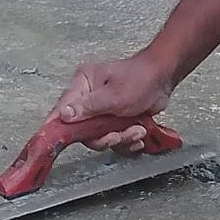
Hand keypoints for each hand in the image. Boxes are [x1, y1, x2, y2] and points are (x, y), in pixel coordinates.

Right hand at [56, 53, 175, 150]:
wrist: (163, 79)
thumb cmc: (140, 77)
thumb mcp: (114, 95)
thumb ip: (88, 107)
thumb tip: (63, 114)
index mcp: (83, 84)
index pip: (63, 109)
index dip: (58, 127)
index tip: (56, 141)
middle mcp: (88, 98)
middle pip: (83, 130)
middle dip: (105, 136)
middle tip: (118, 134)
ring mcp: (101, 111)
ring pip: (101, 137)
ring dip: (121, 138)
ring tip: (136, 129)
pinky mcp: (114, 120)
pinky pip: (114, 139)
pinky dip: (128, 140)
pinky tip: (138, 132)